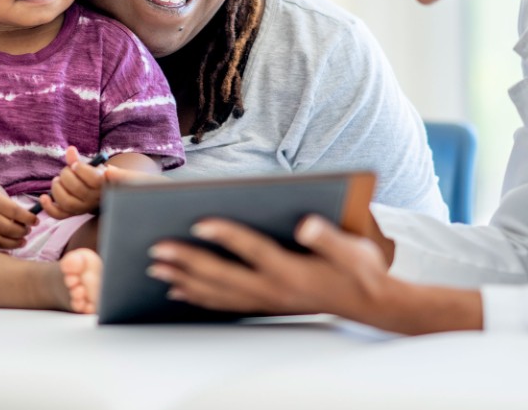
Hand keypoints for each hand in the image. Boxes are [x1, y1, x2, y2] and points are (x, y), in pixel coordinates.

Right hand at [0, 175, 35, 248]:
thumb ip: (10, 205)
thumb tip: (26, 220)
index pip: (17, 213)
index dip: (29, 219)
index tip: (36, 221)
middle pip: (9, 229)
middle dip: (22, 232)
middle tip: (27, 231)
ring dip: (14, 243)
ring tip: (22, 241)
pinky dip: (0, 249)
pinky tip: (8, 249)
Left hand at [37, 147, 107, 218]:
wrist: (98, 193)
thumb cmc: (93, 176)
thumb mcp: (90, 166)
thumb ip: (79, 159)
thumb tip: (70, 150)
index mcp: (102, 184)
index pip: (94, 179)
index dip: (81, 169)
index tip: (75, 165)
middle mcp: (93, 198)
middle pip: (78, 189)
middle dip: (66, 176)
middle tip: (65, 171)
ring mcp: (82, 208)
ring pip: (67, 202)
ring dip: (57, 189)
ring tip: (56, 181)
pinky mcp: (72, 214)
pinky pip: (59, 215)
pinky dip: (48, 207)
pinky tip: (44, 197)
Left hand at [146, 214, 393, 319]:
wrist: (371, 305)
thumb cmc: (361, 270)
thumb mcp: (354, 249)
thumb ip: (328, 237)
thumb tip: (306, 224)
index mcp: (293, 270)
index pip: (253, 250)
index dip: (226, 236)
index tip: (198, 222)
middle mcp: (274, 289)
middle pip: (223, 275)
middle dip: (187, 261)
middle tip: (156, 248)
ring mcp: (267, 300)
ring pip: (217, 292)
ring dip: (184, 279)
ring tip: (156, 267)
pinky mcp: (265, 305)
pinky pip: (224, 304)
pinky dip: (198, 297)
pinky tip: (178, 290)